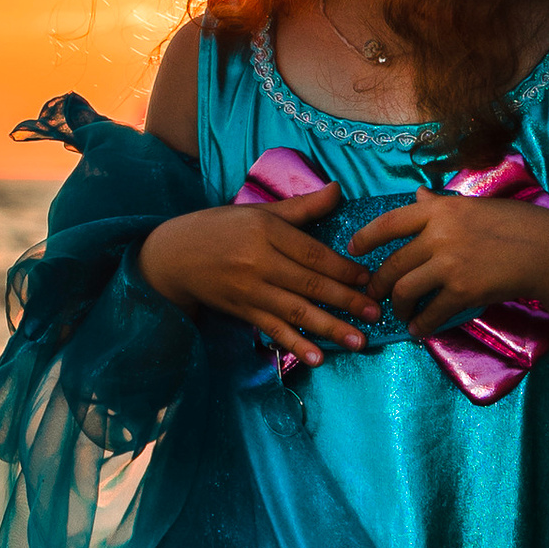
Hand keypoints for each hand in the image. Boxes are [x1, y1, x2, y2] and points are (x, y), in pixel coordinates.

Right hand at [138, 188, 376, 365]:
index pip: (313, 253)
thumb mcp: (258, 211)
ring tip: (357, 341)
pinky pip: (273, 329)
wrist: (173, 255)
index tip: (368, 279)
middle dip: (346, 300)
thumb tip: (339, 189)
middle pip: (310, 284)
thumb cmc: (219, 228)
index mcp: (266, 231)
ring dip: (329, 328)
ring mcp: (249, 290)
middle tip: (375, 313)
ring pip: (296, 310)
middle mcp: (259, 262)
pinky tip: (317, 358)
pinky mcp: (241, 311)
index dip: (343, 268)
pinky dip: (295, 343)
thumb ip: (301, 206)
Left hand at [349, 191, 548, 333]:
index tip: (353, 249)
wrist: (547, 250)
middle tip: (374, 294)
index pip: (389, 222)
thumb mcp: (473, 206)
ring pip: (404, 290)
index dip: (365, 237)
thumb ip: (440, 205)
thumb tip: (418, 194)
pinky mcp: (463, 290)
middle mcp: (438, 234)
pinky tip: (419, 330)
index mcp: (439, 210)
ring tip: (400, 313)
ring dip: (397, 307)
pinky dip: (420, 325)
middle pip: (392, 263)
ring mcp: (450, 263)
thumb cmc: (513, 223)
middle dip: (378, 284)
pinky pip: (430, 312)